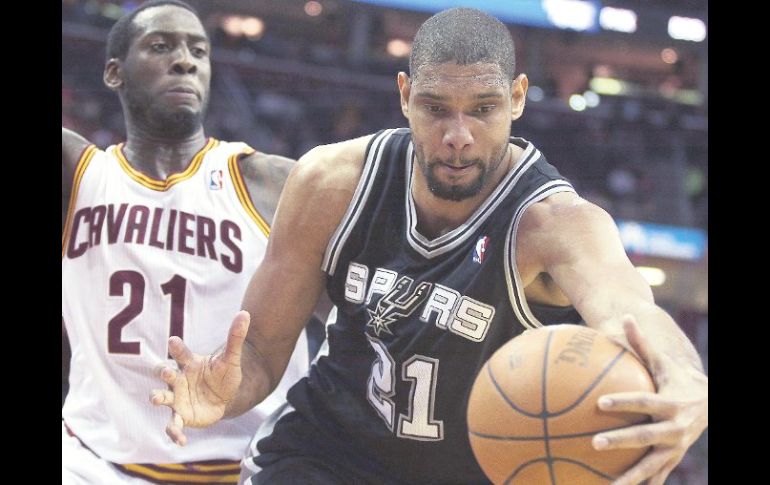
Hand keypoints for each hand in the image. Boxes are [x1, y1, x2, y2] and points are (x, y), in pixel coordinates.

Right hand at [150, 310, 250, 445]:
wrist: (226, 397)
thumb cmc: (224, 375)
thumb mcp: (232, 358)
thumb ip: (236, 337)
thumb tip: (245, 313)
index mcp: (189, 363)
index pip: (180, 352)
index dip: (176, 347)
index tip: (173, 340)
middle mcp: (179, 379)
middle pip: (165, 373)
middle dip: (163, 371)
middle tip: (166, 371)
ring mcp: (177, 398)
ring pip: (162, 397)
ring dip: (158, 398)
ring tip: (157, 399)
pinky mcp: (181, 416)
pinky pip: (173, 425)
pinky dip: (174, 433)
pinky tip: (181, 440)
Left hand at [592, 315, 707, 484]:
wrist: (708, 404)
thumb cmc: (675, 379)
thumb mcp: (662, 362)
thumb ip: (641, 343)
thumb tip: (626, 315)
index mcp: (670, 403)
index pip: (644, 402)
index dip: (623, 402)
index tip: (600, 402)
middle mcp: (674, 429)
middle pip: (645, 437)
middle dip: (621, 441)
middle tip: (594, 442)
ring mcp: (674, 449)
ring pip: (651, 466)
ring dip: (631, 477)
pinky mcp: (671, 461)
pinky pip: (654, 477)